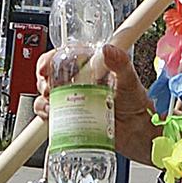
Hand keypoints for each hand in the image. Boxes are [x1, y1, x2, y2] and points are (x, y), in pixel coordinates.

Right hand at [34, 44, 155, 158]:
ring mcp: (73, 101)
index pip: (64, 57)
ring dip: (43, 99)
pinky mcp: (70, 119)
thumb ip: (121, 63)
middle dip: (44, 80)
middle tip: (48, 88)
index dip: (50, 59)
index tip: (46, 67)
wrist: (139, 133)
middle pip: (50, 75)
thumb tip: (107, 49)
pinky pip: (50, 115)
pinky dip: (46, 115)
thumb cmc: (137, 103)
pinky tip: (53, 117)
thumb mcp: (129, 80)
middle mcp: (79, 82)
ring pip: (47, 95)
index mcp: (90, 68)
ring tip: (52, 105)